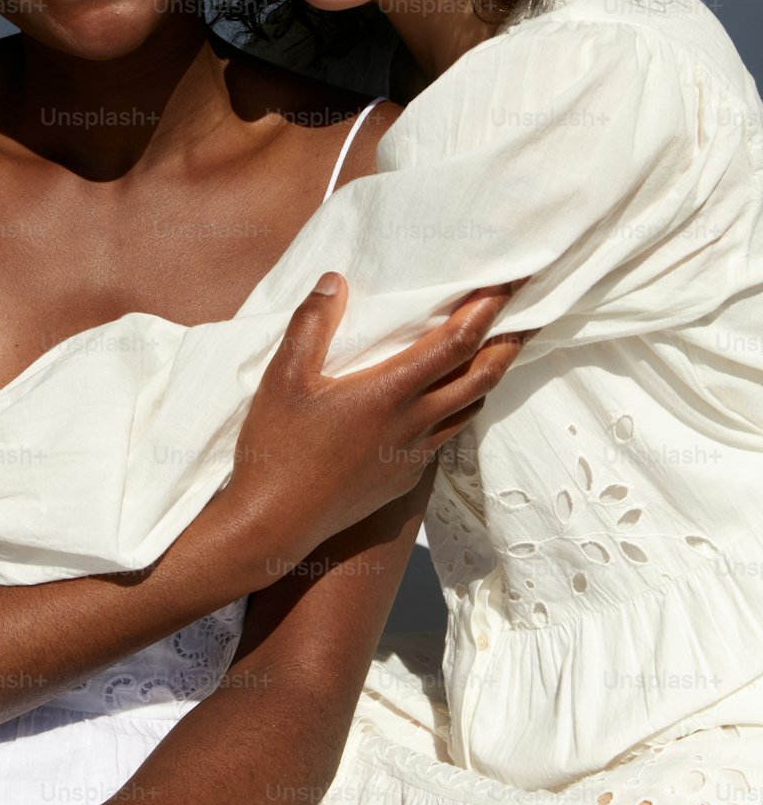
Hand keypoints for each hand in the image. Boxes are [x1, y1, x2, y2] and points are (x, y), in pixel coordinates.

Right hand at [225, 276, 524, 569]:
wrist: (275, 523)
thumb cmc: (276, 448)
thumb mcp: (283, 377)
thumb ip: (311, 324)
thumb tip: (335, 281)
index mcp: (389, 393)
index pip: (455, 344)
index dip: (485, 312)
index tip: (506, 286)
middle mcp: (413, 424)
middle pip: (481, 378)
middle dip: (510, 342)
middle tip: (529, 315)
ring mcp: (412, 455)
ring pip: (469, 410)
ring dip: (488, 377)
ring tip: (497, 353)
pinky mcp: (404, 479)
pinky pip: (445, 436)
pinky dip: (459, 409)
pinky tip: (447, 402)